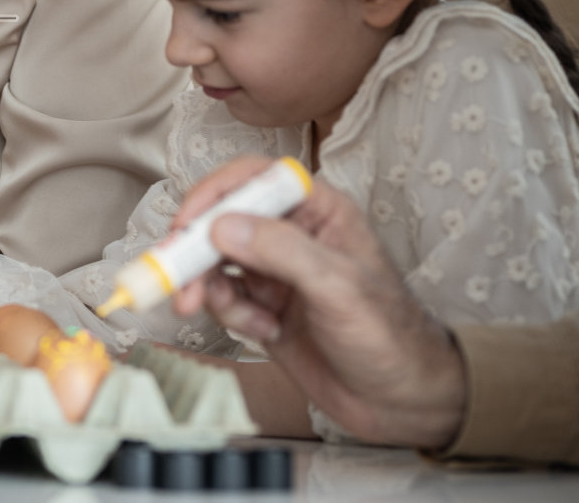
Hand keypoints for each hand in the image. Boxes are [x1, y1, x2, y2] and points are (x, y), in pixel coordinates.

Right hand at [170, 156, 467, 448]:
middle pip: (222, 220)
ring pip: (214, 260)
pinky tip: (263, 331)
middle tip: (177, 278)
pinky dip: (229, 314)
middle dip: (196, 250)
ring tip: (224, 315)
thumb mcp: (339, 287)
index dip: (215, 193)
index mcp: (318, 211)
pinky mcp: (261, 305)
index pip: (254, 179)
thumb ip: (282, 251)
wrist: (401, 400)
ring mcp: (274, 270)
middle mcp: (291, 234)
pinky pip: (222, 296)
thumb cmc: (390, 336)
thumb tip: (224, 226)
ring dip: (207, 286)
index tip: (187, 223)